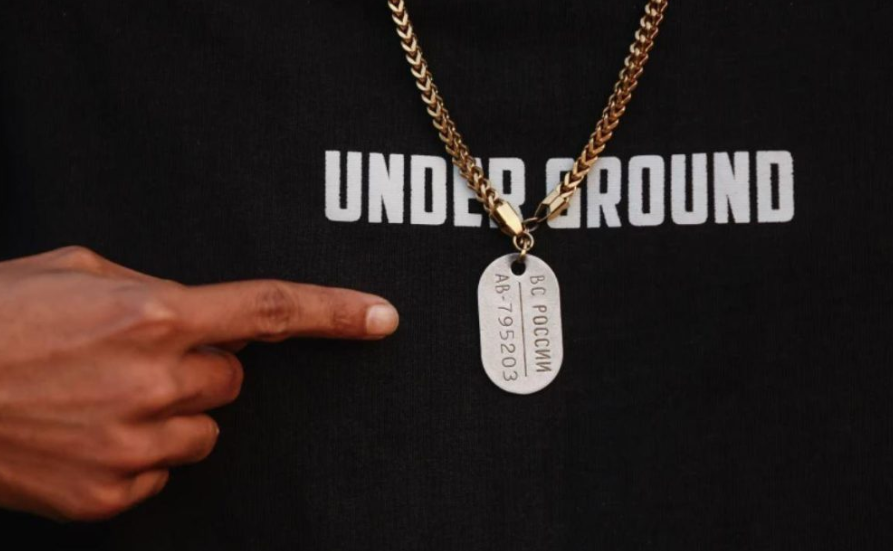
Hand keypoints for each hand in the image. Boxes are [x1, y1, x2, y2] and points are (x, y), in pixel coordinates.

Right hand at [0, 246, 397, 520]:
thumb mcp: (76, 271)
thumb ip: (150, 289)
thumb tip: (189, 311)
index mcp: (153, 314)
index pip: (269, 311)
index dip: (334, 312)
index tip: (382, 316)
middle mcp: (155, 380)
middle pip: (232, 380)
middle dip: (203, 368)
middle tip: (139, 359)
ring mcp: (134, 443)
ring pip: (204, 431)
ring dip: (173, 413)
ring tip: (104, 397)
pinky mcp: (112, 493)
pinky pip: (162, 471)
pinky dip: (138, 453)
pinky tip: (87, 433)